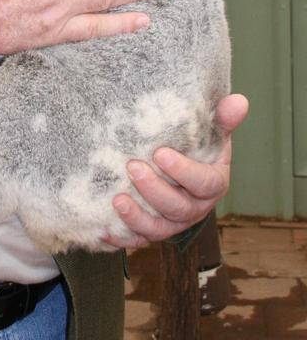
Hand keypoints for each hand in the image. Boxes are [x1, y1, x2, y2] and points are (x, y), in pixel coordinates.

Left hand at [104, 93, 249, 246]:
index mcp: (213, 183)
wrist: (178, 166)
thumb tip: (239, 101)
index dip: (184, 171)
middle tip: (133, 167)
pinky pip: (137, 240)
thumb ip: (222, 118)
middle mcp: (195, 207)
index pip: (204, 183)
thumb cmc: (195, 146)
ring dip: (137, 218)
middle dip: (155, 191)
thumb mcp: (210, 131)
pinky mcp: (152, 230)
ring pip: (159, 229)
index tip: (160, 153)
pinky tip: (102, 230)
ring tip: (117, 200)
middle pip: (179, 208)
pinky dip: (121, 238)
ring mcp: (173, 222)